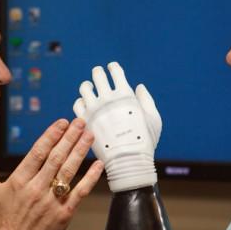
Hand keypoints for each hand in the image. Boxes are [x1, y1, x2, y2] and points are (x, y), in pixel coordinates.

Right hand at [0, 118, 103, 229]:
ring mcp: (51, 202)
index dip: (51, 135)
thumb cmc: (1, 220)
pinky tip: (98, 165)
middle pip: (56, 158)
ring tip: (89, 136)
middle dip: (69, 138)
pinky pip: (80, 192)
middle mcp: (36, 189)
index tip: (62, 123)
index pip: (38, 152)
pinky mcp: (63, 214)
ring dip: (80, 151)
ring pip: (68, 171)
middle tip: (80, 123)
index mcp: (19, 181)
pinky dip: (90, 178)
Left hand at [73, 62, 161, 191]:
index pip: (115, 71)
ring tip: (90, 87)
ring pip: (84, 87)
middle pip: (97, 75)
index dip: (113, 68)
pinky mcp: (84, 121)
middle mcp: (107, 98)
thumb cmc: (144, 141)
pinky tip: (85, 103)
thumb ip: (146, 99)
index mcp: (125, 94)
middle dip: (99, 73)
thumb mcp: (153, 118)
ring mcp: (94, 109)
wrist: (128, 161)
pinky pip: (77, 104)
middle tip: (99, 74)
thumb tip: (139, 86)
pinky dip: (81, 101)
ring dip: (88, 85)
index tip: (112, 68)